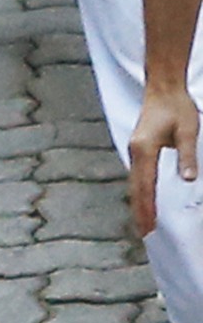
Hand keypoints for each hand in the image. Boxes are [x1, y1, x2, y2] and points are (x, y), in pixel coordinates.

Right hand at [130, 88, 200, 235]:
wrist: (163, 88)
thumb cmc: (177, 108)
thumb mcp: (188, 132)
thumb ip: (187, 156)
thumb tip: (188, 180)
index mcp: (145, 149)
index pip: (146, 185)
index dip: (148, 207)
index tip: (150, 227)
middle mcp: (136, 152)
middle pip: (136, 187)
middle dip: (140, 211)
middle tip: (144, 233)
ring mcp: (135, 150)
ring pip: (135, 182)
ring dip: (139, 202)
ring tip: (143, 221)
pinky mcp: (139, 148)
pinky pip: (138, 175)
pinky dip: (140, 190)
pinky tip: (144, 198)